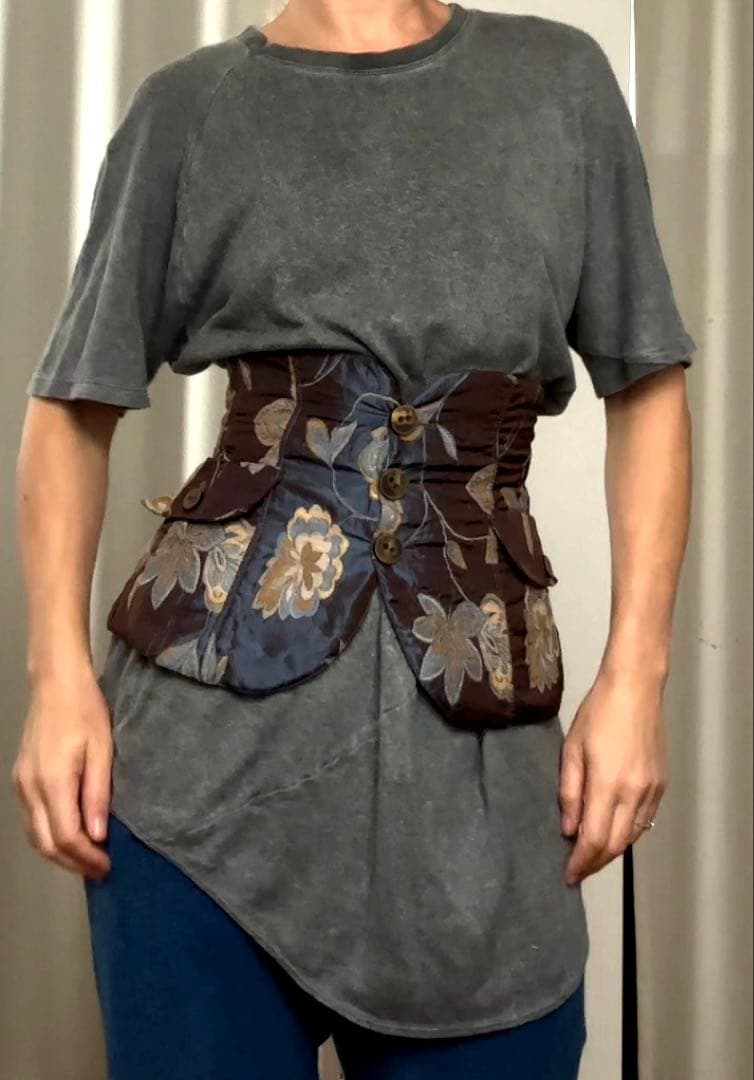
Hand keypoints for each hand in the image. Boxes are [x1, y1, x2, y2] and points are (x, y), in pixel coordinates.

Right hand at [12, 664, 112, 879]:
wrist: (56, 684)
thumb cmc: (86, 711)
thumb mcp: (102, 750)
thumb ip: (98, 794)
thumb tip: (97, 836)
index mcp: (52, 781)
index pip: (66, 836)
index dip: (86, 858)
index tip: (108, 866)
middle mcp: (29, 788)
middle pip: (45, 843)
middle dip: (73, 863)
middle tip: (100, 871)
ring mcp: (20, 785)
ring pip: (34, 836)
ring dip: (59, 854)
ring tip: (87, 861)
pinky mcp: (19, 779)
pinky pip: (30, 820)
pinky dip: (48, 837)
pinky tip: (69, 838)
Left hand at [559, 667, 668, 885]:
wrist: (635, 689)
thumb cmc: (597, 714)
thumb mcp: (572, 750)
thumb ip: (570, 792)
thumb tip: (568, 829)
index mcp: (608, 786)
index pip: (594, 839)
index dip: (580, 862)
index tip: (568, 876)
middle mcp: (635, 794)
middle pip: (616, 845)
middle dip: (595, 863)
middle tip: (577, 871)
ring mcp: (652, 791)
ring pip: (633, 836)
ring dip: (612, 851)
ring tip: (591, 856)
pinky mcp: (662, 784)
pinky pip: (645, 821)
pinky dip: (628, 834)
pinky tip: (614, 831)